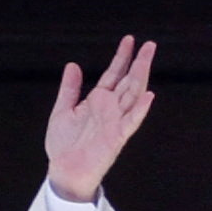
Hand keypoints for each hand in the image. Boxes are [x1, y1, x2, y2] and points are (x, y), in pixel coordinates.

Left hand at [44, 35, 155, 201]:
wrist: (64, 170)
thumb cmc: (64, 144)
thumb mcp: (62, 110)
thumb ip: (69, 88)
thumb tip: (73, 65)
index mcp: (98, 101)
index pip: (114, 74)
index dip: (122, 57)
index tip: (129, 40)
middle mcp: (110, 109)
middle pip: (129, 81)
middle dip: (138, 63)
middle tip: (149, 44)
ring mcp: (116, 121)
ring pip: (133, 96)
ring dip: (141, 77)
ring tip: (147, 59)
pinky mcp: (117, 137)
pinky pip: (131, 121)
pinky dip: (140, 109)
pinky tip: (148, 96)